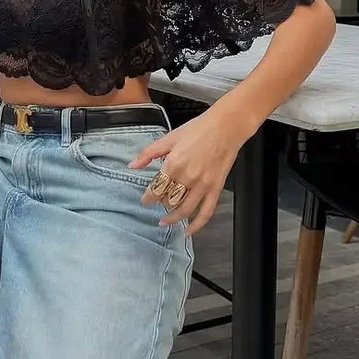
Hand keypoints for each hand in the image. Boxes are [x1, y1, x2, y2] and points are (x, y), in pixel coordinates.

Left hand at [129, 109, 248, 235]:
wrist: (226, 127)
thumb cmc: (199, 129)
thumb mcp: (170, 138)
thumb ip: (149, 153)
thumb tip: (132, 165)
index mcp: (174, 164)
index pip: (155, 189)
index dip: (148, 197)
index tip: (145, 199)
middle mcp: (187, 177)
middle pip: (168, 200)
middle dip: (161, 202)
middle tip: (158, 201)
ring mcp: (203, 185)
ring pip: (184, 210)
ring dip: (173, 218)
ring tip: (165, 221)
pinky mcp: (215, 188)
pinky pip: (206, 212)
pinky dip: (197, 225)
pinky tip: (188, 231)